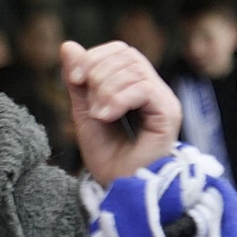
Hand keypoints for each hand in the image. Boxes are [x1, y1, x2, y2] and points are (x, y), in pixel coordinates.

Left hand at [62, 40, 180, 186]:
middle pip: (128, 55)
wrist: (120, 191)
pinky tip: (106, 116)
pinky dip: (119, 98)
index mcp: (137, 87)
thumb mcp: (85, 114)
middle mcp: (155, 90)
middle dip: (98, 74)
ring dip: (105, 90)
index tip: (75, 79)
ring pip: (134, 70)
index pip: (120, 51)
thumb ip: (78, 82)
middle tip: (90, 105)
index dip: (95, 57)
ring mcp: (165, 101)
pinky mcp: (168, 115)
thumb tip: (68, 45)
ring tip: (98, 115)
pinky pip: (144, 88)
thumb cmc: (107, 158)